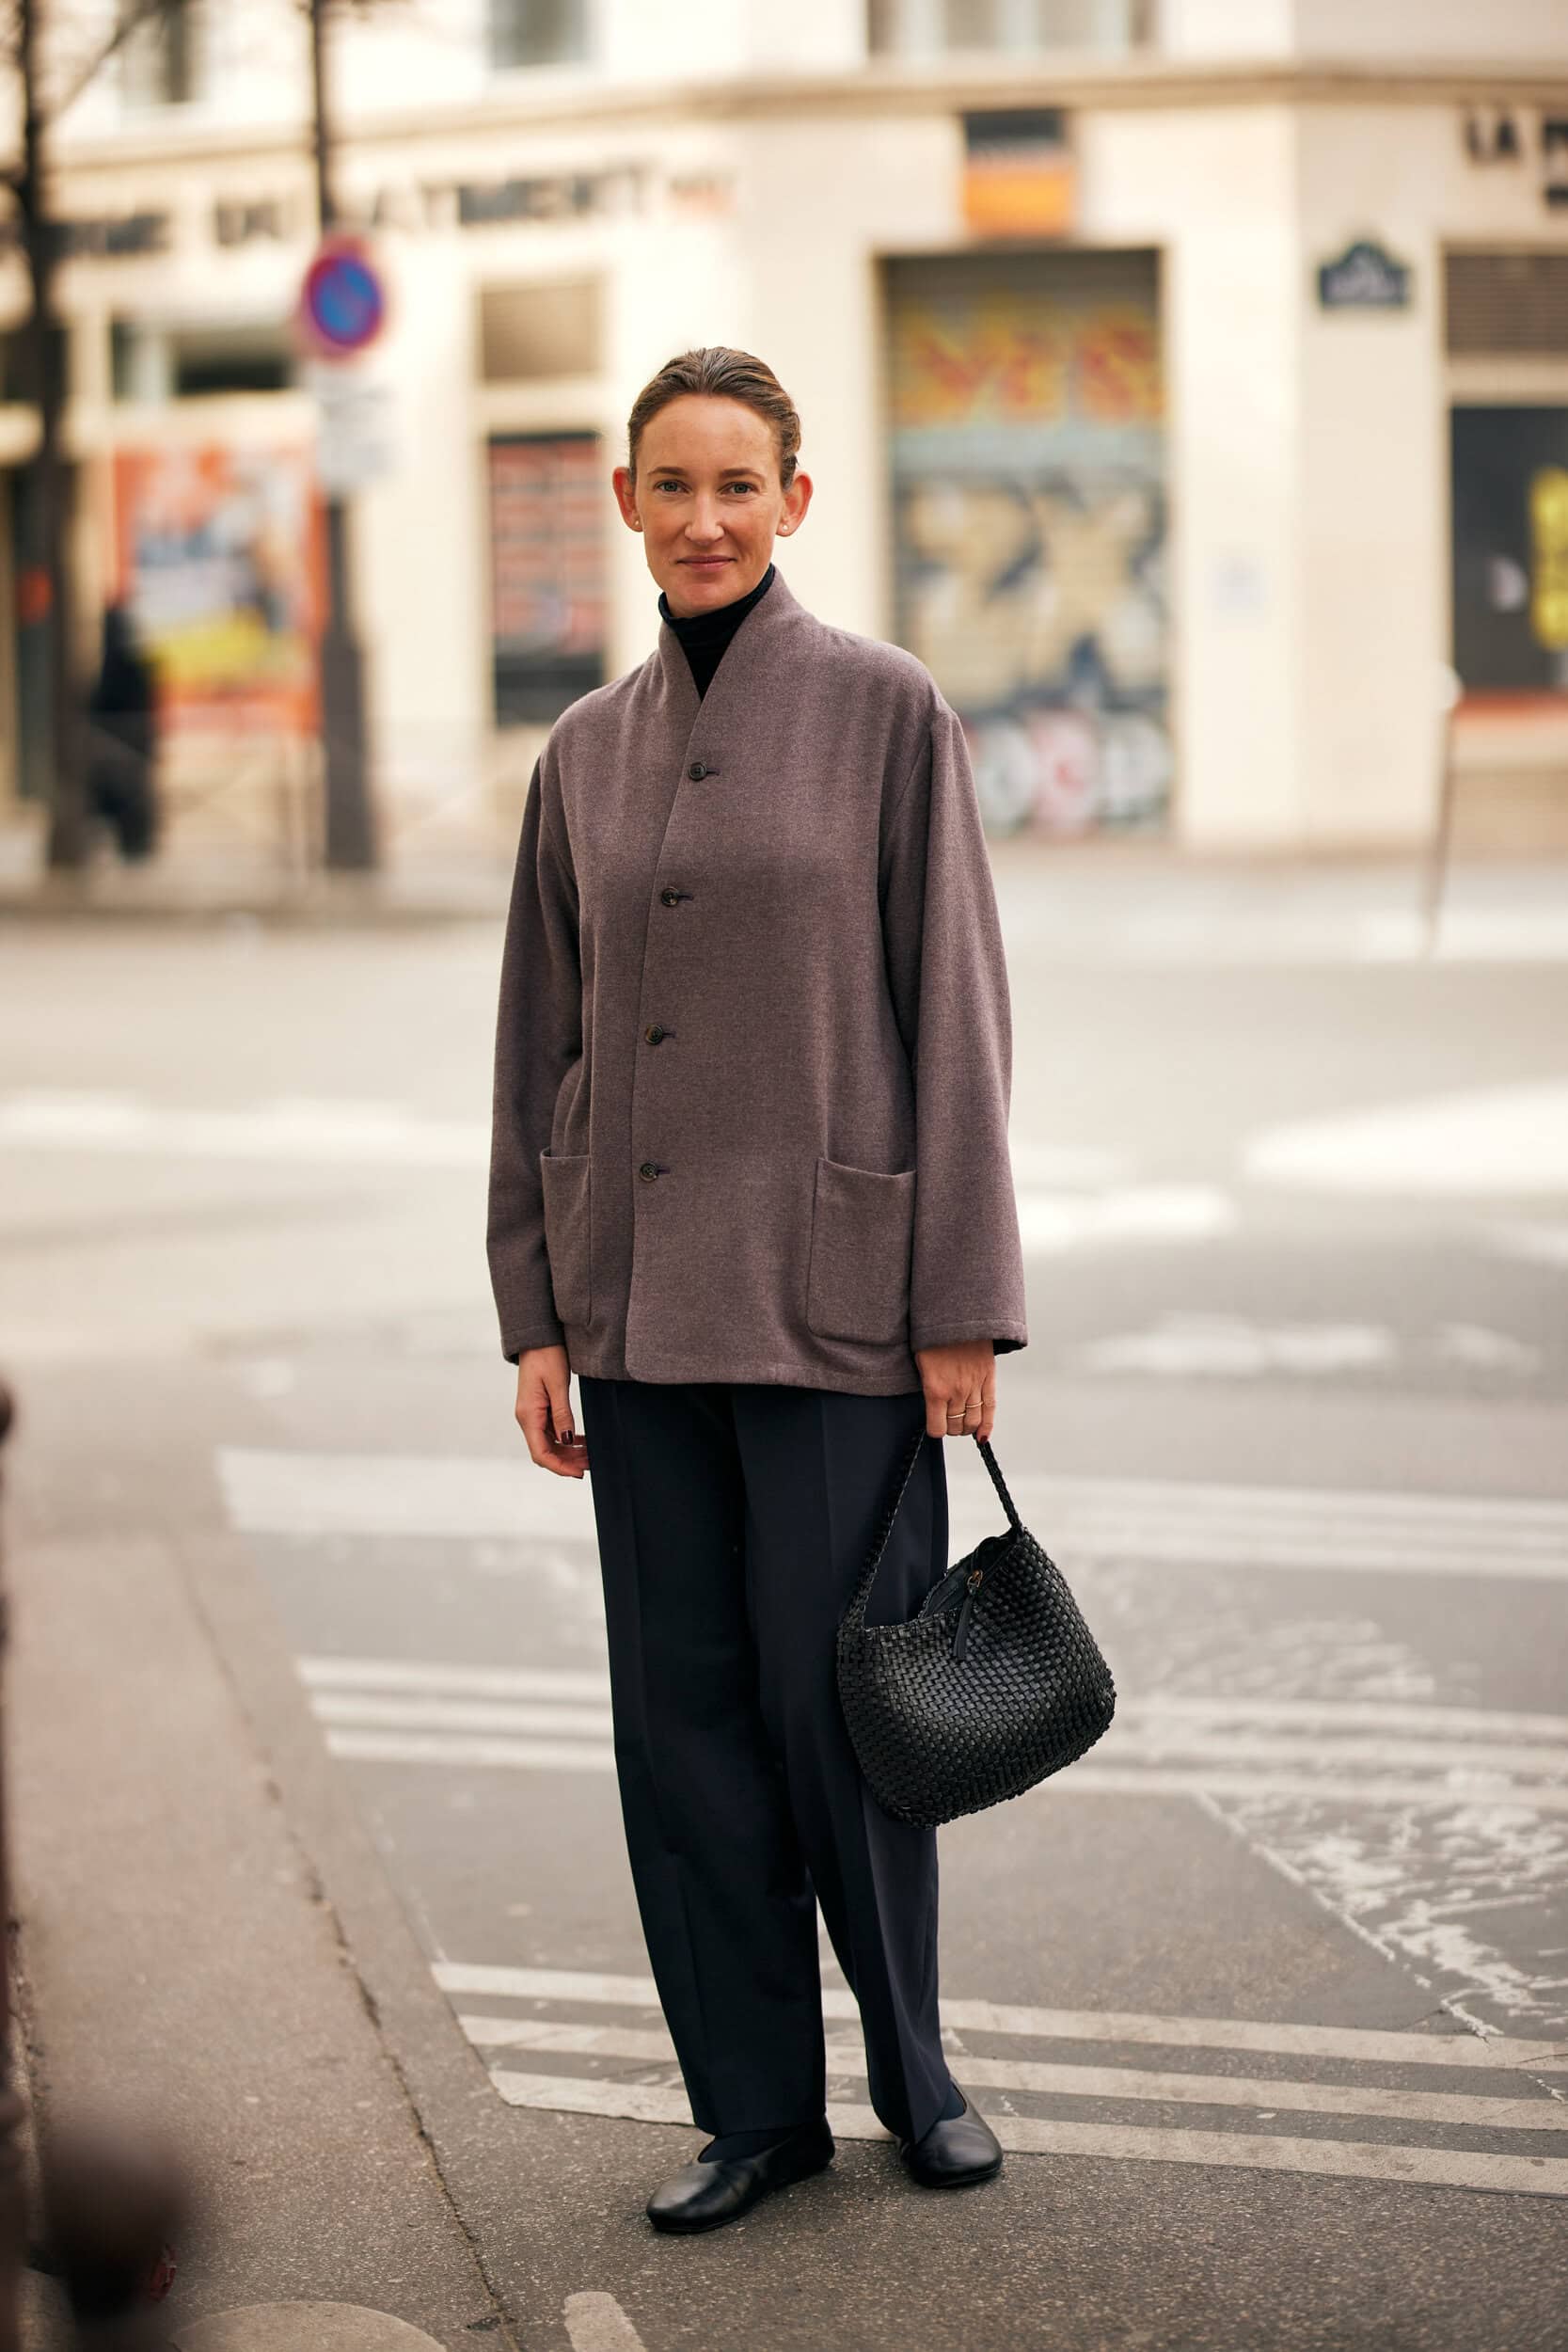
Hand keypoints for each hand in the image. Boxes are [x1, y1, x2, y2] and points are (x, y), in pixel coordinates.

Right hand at [515, 1344, 587, 1477]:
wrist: (537, 1337)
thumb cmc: (546, 1355)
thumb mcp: (557, 1385)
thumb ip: (562, 1414)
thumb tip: (567, 1441)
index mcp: (528, 1415)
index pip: (541, 1453)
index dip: (559, 1467)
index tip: (578, 1473)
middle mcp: (527, 1417)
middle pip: (545, 1451)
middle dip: (567, 1462)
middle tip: (591, 1464)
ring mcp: (532, 1414)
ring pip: (549, 1443)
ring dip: (568, 1452)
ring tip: (590, 1455)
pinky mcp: (539, 1408)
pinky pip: (551, 1431)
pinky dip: (566, 1439)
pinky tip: (581, 1441)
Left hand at [914, 1339, 995, 1442]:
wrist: (956, 1315)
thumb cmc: (934, 1338)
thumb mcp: (921, 1365)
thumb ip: (929, 1388)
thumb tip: (934, 1408)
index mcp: (935, 1389)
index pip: (937, 1428)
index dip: (935, 1429)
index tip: (934, 1425)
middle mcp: (956, 1391)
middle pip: (956, 1427)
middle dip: (951, 1428)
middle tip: (948, 1421)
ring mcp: (974, 1386)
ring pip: (973, 1421)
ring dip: (967, 1427)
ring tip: (963, 1423)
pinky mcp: (989, 1378)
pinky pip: (991, 1408)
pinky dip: (987, 1425)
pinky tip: (982, 1435)